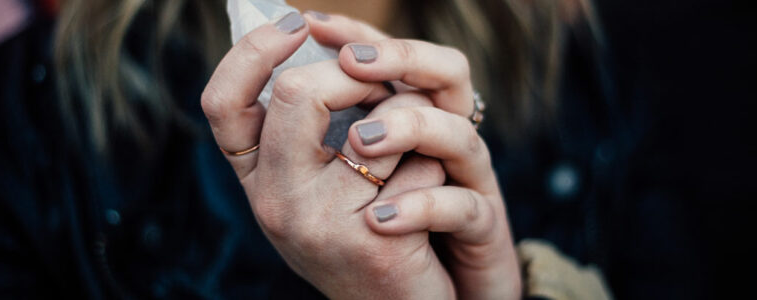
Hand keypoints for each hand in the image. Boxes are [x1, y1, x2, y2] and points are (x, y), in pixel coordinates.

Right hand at [202, 13, 454, 297]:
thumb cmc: (359, 230)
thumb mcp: (317, 179)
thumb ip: (310, 122)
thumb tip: (325, 35)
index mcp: (255, 180)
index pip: (222, 103)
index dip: (254, 52)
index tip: (298, 24)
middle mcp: (273, 203)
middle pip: (296, 93)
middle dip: (356, 74)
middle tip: (385, 82)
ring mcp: (318, 225)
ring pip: (378, 125)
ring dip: (411, 119)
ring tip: (418, 142)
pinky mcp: (374, 243)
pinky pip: (421, 165)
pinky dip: (437, 166)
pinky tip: (433, 191)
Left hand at [307, 13, 522, 298]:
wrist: (428, 295)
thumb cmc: (382, 232)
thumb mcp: (345, 180)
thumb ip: (321, 131)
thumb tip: (275, 78)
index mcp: (413, 117)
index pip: (401, 57)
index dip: (355, 33)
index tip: (306, 24)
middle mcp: (446, 139)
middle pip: (444, 73)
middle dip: (392, 61)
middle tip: (347, 64)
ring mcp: (468, 182)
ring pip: (457, 132)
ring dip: (409, 128)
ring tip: (363, 140)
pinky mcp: (480, 226)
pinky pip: (463, 208)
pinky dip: (420, 208)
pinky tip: (380, 219)